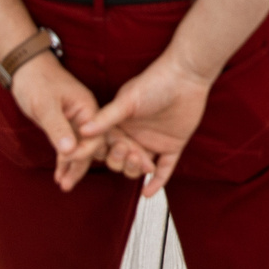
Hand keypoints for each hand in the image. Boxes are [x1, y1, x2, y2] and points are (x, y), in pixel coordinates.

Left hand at [10, 53, 137, 192]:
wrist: (25, 68)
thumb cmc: (37, 81)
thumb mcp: (45, 105)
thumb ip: (57, 127)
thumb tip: (69, 151)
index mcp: (88, 108)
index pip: (95, 137)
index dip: (83, 152)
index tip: (67, 159)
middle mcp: (86, 116)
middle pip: (90, 146)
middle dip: (79, 166)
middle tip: (66, 185)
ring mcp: (75, 121)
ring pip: (78, 149)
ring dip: (71, 167)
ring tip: (63, 185)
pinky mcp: (63, 125)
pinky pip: (68, 146)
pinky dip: (64, 160)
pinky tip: (59, 174)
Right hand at [84, 52, 214, 197]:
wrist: (187, 76)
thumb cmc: (154, 82)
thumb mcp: (127, 101)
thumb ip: (106, 118)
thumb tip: (82, 131)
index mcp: (119, 124)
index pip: (104, 146)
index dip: (100, 153)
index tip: (93, 158)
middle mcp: (134, 135)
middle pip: (120, 160)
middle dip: (120, 161)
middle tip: (127, 151)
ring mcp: (153, 142)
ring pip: (138, 167)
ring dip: (136, 169)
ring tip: (142, 162)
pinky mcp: (172, 147)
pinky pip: (164, 169)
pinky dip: (157, 182)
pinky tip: (148, 193)